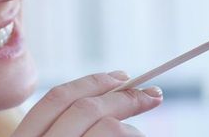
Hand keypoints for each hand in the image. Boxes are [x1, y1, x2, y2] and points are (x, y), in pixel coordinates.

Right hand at [13, 71, 163, 136]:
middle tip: (153, 94)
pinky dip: (133, 136)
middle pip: (84, 108)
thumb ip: (66, 126)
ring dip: (132, 128)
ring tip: (139, 134)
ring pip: (108, 128)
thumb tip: (110, 99)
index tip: (120, 76)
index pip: (54, 99)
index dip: (90, 82)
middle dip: (123, 97)